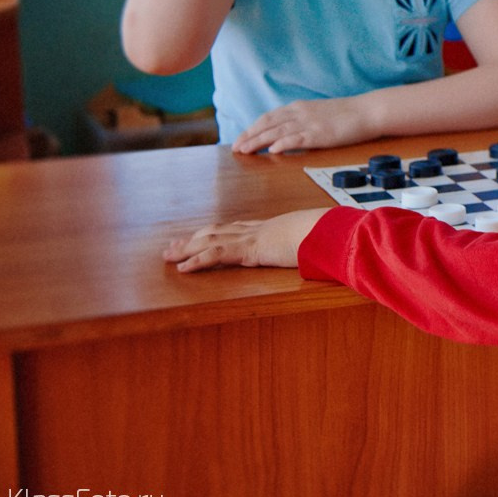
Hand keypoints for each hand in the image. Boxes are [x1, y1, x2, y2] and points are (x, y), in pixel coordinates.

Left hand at [162, 208, 329, 271]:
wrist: (329, 230)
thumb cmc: (327, 235)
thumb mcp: (315, 242)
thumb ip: (309, 247)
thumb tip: (318, 252)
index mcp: (270, 228)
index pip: (235, 229)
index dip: (215, 233)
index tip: (201, 236)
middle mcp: (256, 229)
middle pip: (217, 232)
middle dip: (193, 239)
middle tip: (173, 246)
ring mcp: (252, 238)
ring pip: (211, 241)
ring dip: (187, 248)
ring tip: (168, 255)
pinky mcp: (250, 249)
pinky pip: (218, 255)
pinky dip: (197, 261)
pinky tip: (183, 268)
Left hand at [232, 96, 376, 153]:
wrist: (367, 111)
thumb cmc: (347, 114)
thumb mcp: (319, 113)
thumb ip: (303, 120)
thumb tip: (289, 131)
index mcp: (299, 107)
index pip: (269, 117)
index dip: (253, 128)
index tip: (241, 138)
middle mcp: (300, 113)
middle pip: (268, 124)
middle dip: (250, 136)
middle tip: (235, 148)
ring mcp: (310, 123)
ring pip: (278, 132)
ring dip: (259, 141)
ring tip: (245, 150)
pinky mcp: (320, 134)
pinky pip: (298, 138)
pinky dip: (283, 144)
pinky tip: (273, 150)